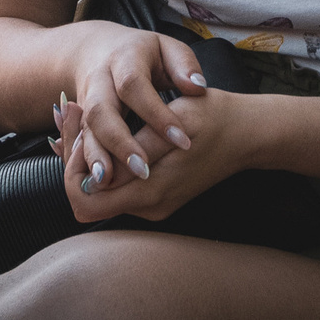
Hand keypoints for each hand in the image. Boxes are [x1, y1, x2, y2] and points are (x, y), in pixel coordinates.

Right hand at [48, 23, 208, 200]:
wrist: (96, 50)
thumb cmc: (144, 54)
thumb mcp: (166, 48)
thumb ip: (184, 64)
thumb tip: (198, 87)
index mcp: (124, 59)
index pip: (135, 86)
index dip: (156, 113)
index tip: (181, 139)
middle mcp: (99, 81)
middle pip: (101, 111)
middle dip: (119, 142)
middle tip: (143, 169)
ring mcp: (85, 101)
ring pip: (86, 131)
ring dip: (96, 157)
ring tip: (109, 183)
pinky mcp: (80, 121)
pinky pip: (79, 143)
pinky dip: (86, 162)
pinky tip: (99, 183)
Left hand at [57, 86, 254, 223]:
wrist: (247, 134)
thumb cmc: (213, 119)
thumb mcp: (175, 125)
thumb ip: (135, 151)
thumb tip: (97, 174)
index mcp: (151, 192)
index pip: (84, 199)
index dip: (72, 164)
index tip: (80, 125)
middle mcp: (148, 206)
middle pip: (86, 197)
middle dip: (74, 158)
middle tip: (73, 112)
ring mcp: (153, 204)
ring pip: (99, 192)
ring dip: (88, 157)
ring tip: (85, 113)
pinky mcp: (157, 196)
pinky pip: (117, 187)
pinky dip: (105, 160)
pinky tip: (105, 128)